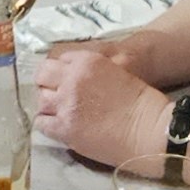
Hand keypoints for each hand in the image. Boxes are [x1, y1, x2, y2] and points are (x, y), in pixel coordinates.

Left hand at [34, 45, 171, 167]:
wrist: (149, 129)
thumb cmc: (141, 102)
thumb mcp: (116, 72)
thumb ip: (91, 73)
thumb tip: (75, 81)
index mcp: (86, 61)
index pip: (60, 60)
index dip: (61, 72)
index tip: (64, 80)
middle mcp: (71, 79)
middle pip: (43, 75)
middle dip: (47, 84)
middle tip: (55, 95)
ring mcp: (66, 104)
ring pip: (41, 100)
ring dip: (48, 105)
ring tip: (58, 113)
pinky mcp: (64, 128)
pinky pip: (42, 124)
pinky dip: (48, 124)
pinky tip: (58, 127)